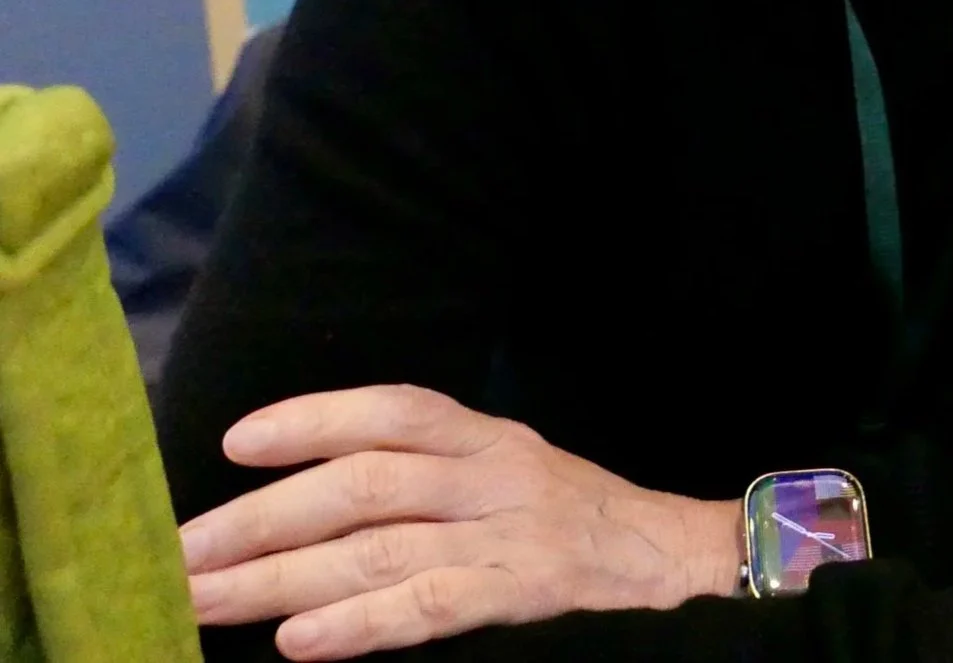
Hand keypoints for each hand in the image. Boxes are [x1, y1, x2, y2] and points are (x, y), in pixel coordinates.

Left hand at [179, 384, 737, 659]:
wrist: (673, 562)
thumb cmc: (569, 520)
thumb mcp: (506, 474)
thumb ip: (425, 478)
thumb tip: (298, 507)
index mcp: (487, 438)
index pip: (395, 411)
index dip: (315, 418)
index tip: (236, 443)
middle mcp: (495, 475)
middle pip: (365, 485)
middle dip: (261, 519)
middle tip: (181, 551)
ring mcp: (509, 535)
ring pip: (380, 548)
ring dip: (279, 579)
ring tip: (204, 602)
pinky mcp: (524, 594)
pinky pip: (431, 606)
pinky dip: (360, 625)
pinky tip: (299, 642)